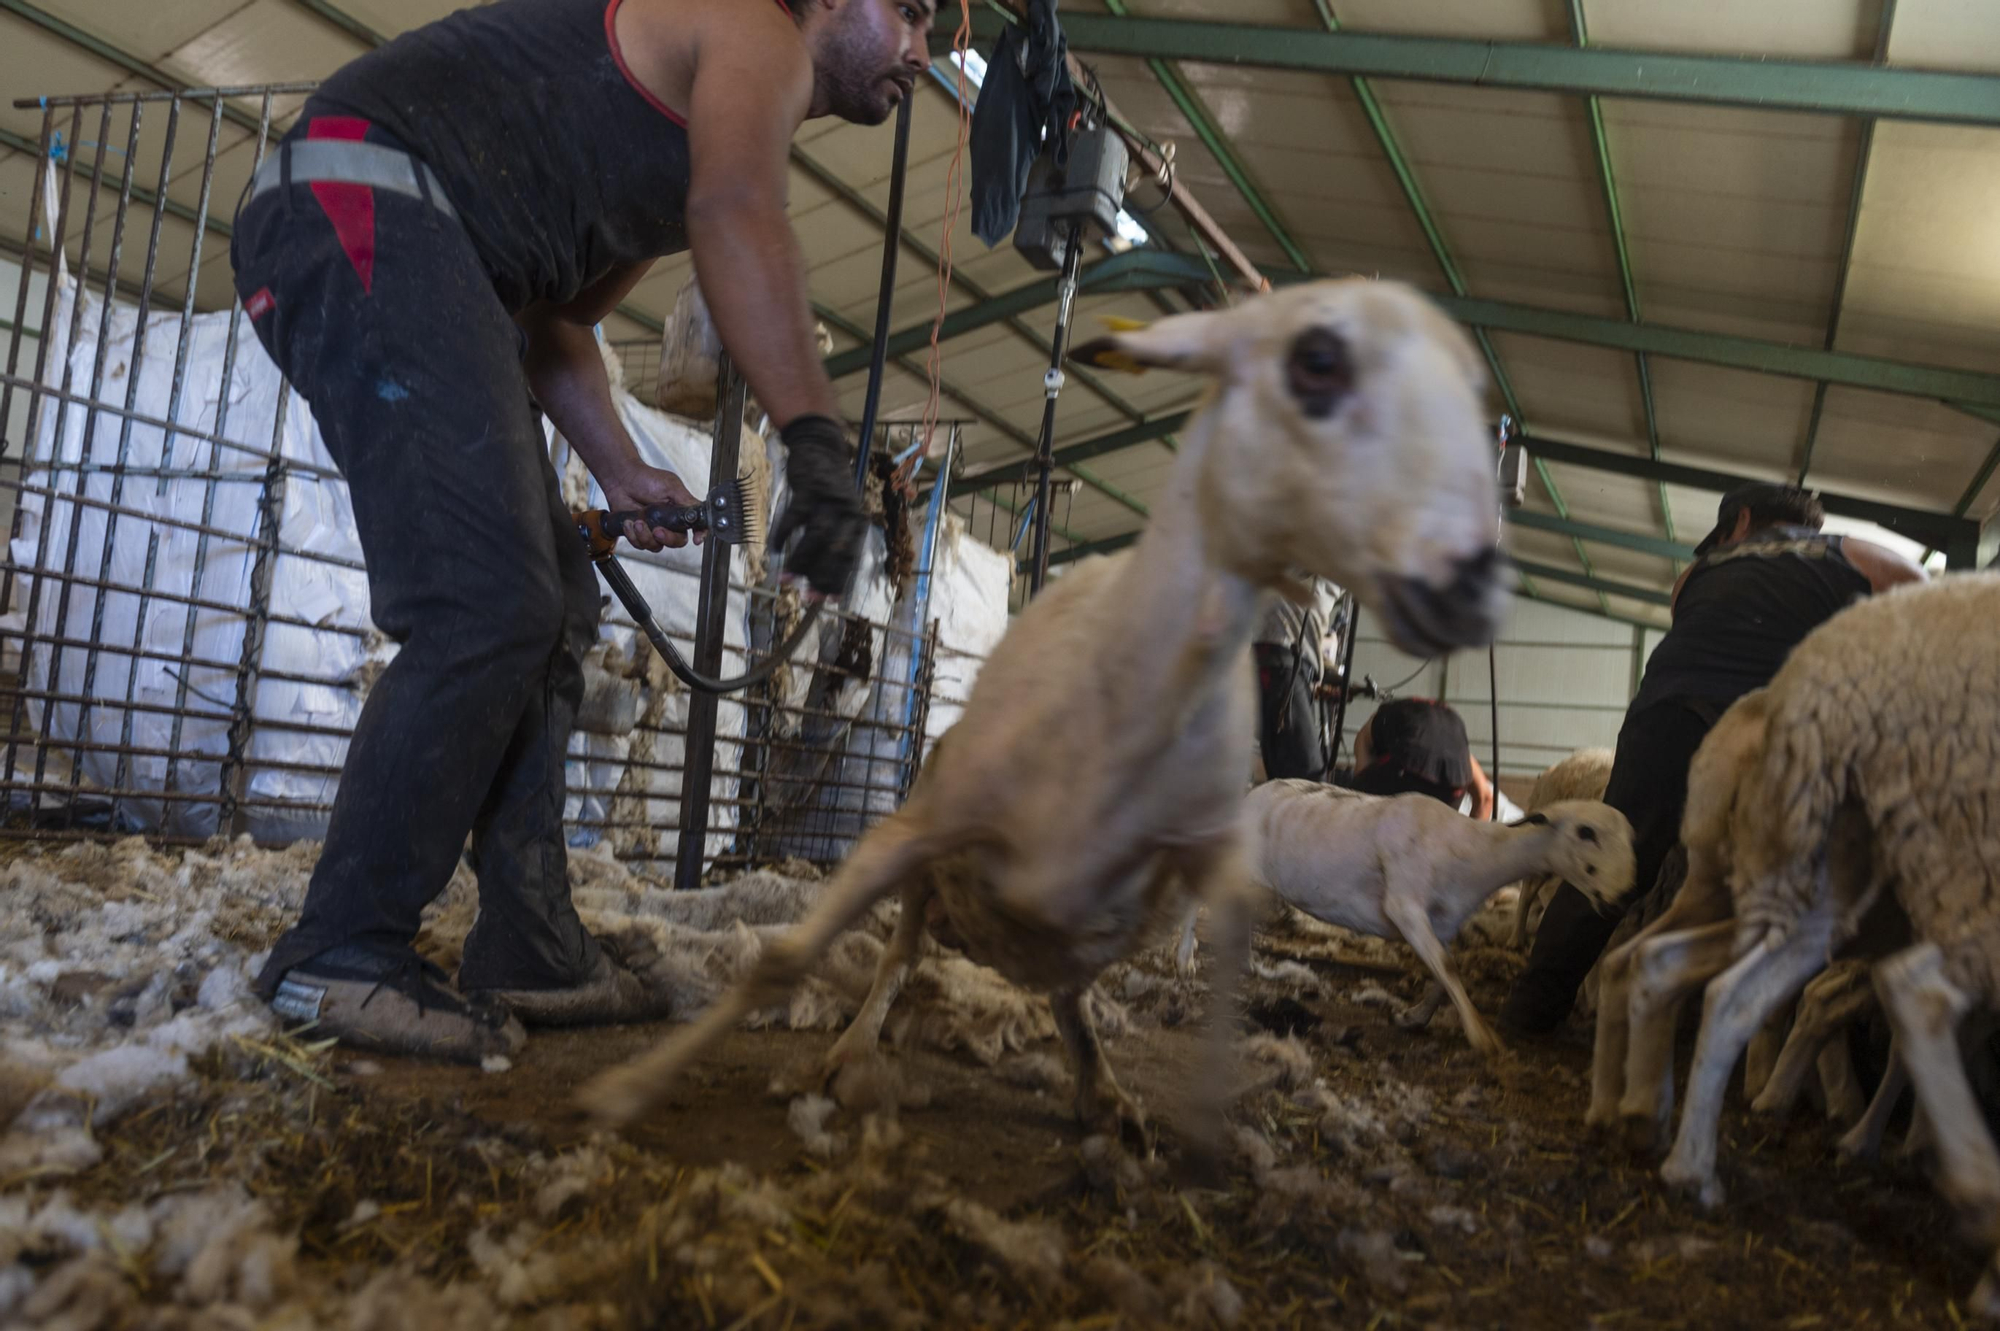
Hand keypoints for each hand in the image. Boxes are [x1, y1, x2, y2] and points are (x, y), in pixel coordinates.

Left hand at [601, 464, 704, 552]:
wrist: (621, 480)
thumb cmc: (645, 479)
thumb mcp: (672, 487)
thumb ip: (688, 502)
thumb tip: (701, 513)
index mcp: (680, 511)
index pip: (695, 526)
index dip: (699, 535)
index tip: (697, 539)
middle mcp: (668, 523)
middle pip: (676, 541)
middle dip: (666, 538)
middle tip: (657, 530)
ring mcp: (653, 529)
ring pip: (656, 546)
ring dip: (645, 535)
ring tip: (638, 521)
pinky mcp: (639, 533)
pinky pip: (640, 544)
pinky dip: (633, 534)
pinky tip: (629, 522)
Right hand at [771, 415, 865, 598]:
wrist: (821, 447)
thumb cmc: (829, 488)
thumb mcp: (841, 511)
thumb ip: (834, 538)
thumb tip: (818, 573)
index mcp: (857, 522)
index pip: (851, 558)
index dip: (840, 581)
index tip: (830, 601)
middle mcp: (847, 513)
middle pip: (836, 551)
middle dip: (822, 578)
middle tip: (809, 598)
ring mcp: (829, 500)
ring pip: (816, 537)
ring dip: (800, 561)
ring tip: (787, 580)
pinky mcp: (809, 489)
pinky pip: (795, 517)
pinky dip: (784, 535)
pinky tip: (776, 550)